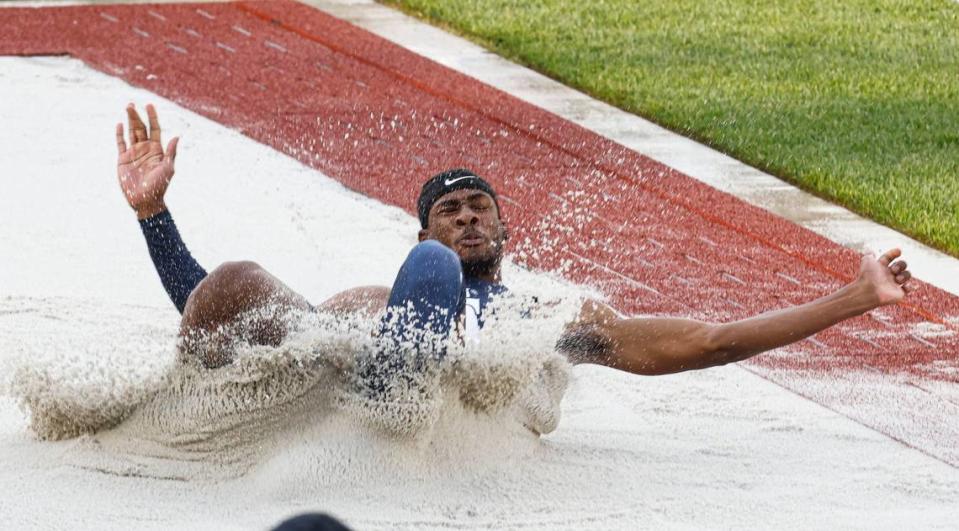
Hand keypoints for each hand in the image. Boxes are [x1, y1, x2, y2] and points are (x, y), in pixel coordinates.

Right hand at [116, 103, 178, 219]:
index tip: (150, 105)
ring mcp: (134, 153)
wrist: (145, 200)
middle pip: (141, 128)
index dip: (152, 117)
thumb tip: (177, 137)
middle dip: (137, 116)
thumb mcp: (167, 168)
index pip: (154, 129)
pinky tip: (119, 124)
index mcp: (157, 150)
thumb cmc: (159, 186)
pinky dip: (119, 134)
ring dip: (129, 120)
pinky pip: (120, 144)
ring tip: (128, 107)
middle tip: (132, 104)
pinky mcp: (123, 159)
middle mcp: (145, 149)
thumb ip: (171, 153)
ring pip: (131, 132)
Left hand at [856, 248, 911, 306]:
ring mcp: (893, 284)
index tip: (898, 251)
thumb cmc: (867, 276)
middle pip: (901, 264)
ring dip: (905, 275)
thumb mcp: (867, 261)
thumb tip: (870, 250)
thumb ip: (870, 254)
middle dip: (900, 265)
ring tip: (898, 279)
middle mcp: (887, 275)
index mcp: (880, 267)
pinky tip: (903, 286)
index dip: (894, 253)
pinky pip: (909, 288)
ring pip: (907, 274)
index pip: (889, 257)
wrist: (868, 292)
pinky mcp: (898, 293)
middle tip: (893, 270)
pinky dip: (909, 286)